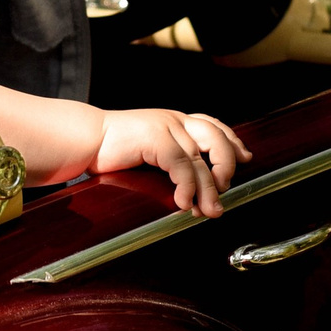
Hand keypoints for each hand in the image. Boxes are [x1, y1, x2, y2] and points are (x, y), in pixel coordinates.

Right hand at [96, 108, 251, 216]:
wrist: (84, 139)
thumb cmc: (111, 150)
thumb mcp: (148, 152)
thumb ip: (170, 162)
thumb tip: (190, 189)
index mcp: (174, 120)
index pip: (213, 126)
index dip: (232, 141)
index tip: (246, 157)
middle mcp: (174, 120)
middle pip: (216, 138)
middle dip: (227, 166)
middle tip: (225, 190)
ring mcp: (166, 126)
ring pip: (200, 159)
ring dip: (208, 189)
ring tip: (209, 210)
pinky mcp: (155, 137)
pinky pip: (181, 165)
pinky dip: (186, 186)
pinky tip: (184, 202)